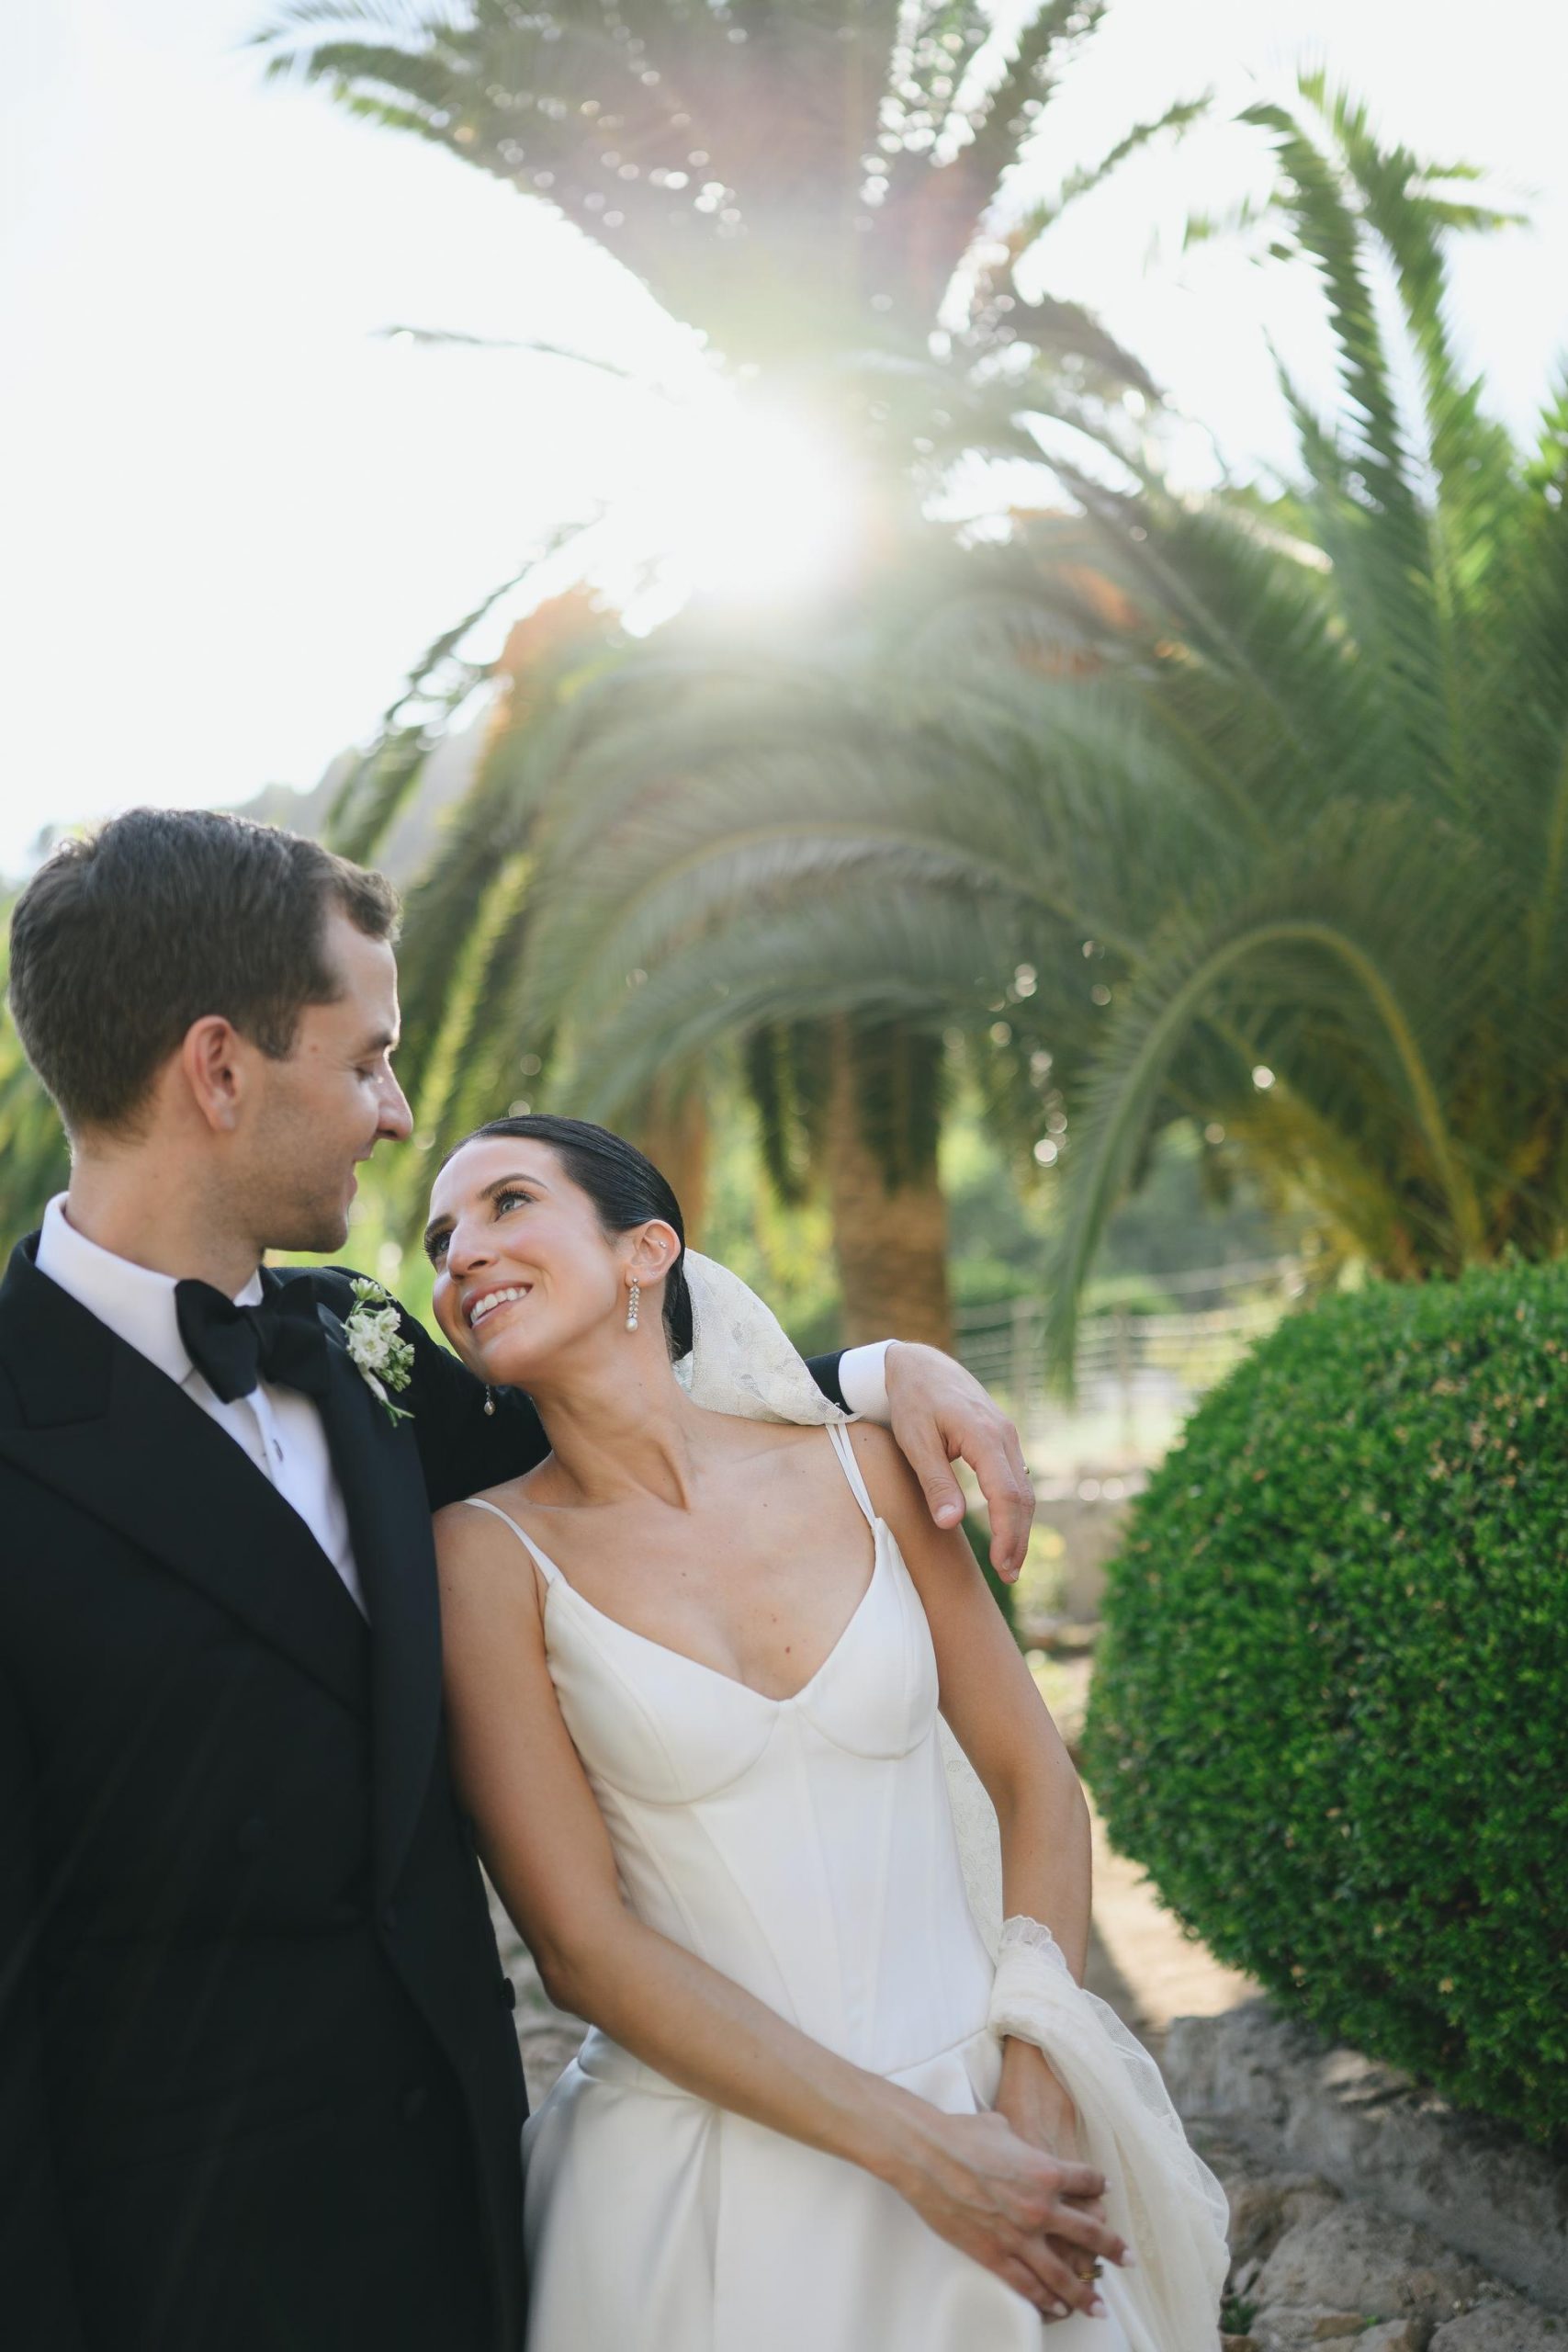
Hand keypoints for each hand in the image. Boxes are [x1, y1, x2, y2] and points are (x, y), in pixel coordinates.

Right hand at [881, 2104, 1125, 2321]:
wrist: (927, 2155)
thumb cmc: (962, 2134)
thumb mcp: (1003, 2128)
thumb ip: (1020, 2143)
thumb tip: (1017, 2142)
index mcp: (1047, 2171)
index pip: (1087, 2182)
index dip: (1098, 2186)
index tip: (1104, 2193)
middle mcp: (1041, 2207)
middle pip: (1090, 2233)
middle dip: (1113, 2248)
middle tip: (1129, 2260)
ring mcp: (1019, 2236)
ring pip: (1063, 2274)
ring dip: (1085, 2292)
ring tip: (1099, 2306)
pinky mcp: (995, 2255)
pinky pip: (1028, 2286)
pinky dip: (1046, 2300)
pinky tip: (1058, 2308)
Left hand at [883, 1341, 1034, 1578]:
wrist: (919, 1365)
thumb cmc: (912, 1401)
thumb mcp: (915, 1442)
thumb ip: (935, 1481)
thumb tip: (950, 1523)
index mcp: (984, 1436)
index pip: (1007, 1495)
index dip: (1007, 1534)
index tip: (1000, 1565)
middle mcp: (1004, 1436)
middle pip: (1023, 1497)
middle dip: (1018, 1538)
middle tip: (1008, 1575)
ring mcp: (1007, 1436)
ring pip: (1024, 1489)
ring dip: (1019, 1527)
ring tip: (1009, 1562)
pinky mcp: (1002, 1439)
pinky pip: (1016, 1478)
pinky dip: (1015, 1508)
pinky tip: (1007, 1529)